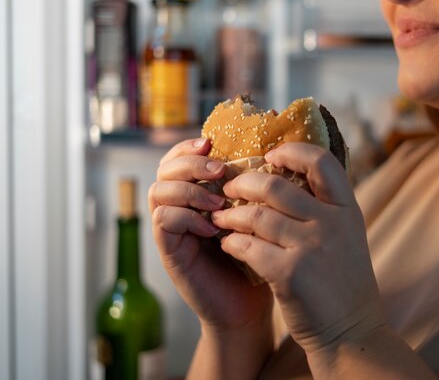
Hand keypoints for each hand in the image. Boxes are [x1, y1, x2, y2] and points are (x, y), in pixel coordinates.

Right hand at [149, 138, 272, 332]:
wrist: (249, 305)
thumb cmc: (258, 255)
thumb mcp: (258, 213)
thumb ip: (252, 186)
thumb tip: (269, 151)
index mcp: (198, 191)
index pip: (180, 156)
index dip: (191, 146)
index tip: (212, 143)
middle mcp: (180, 205)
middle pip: (165, 168)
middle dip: (191, 163)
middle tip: (219, 170)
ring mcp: (172, 228)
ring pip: (158, 191)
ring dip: (189, 190)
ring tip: (219, 204)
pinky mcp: (170, 250)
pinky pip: (163, 220)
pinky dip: (186, 218)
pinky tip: (212, 229)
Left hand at [211, 142, 384, 352]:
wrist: (351, 332)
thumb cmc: (343, 282)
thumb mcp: (347, 236)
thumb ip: (325, 208)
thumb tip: (288, 176)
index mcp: (347, 209)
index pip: (321, 161)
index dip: (292, 152)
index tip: (270, 157)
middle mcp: (332, 223)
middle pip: (276, 185)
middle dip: (244, 183)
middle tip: (228, 188)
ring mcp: (311, 247)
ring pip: (255, 215)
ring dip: (230, 215)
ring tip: (220, 218)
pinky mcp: (289, 273)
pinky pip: (247, 246)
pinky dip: (232, 242)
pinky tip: (229, 244)